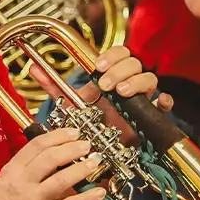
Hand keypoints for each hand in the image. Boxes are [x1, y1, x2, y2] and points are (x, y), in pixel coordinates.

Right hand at [0, 127, 106, 199]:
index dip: (58, 136)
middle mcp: (23, 182)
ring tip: (94, 162)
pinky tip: (99, 193)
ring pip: (61, 180)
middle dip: (72, 148)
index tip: (74, 132)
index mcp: (13, 170)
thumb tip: (52, 153)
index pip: (37, 145)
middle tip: (87, 145)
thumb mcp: (6, 180)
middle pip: (50, 158)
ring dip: (81, 169)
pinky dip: (87, 199)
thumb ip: (26, 167)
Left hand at [30, 46, 172, 145]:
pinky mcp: (151, 115)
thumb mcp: (71, 103)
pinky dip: (165, 101)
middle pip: (134, 63)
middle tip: (106, 85)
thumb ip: (53, 86)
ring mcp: (141, 98)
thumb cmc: (91, 121)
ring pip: (150, 79)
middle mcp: (128, 83)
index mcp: (112, 75)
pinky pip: (165, 104)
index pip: (119, 54)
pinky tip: (158, 102)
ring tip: (122, 93)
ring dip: (136, 82)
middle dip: (120, 71)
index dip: (112, 56)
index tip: (99, 67)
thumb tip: (33, 68)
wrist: (102, 146)